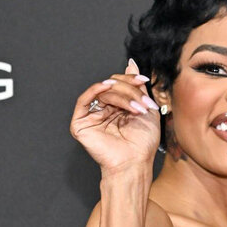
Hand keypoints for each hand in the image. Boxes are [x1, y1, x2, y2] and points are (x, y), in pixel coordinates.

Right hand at [70, 58, 160, 174]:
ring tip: (137, 109)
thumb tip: (131, 64)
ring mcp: (91, 117)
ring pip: (102, 92)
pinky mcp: (81, 123)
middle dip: (129, 91)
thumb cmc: (143, 144)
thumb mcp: (146, 109)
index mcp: (117, 108)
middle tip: (144, 103)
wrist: (135, 163)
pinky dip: (95, 89)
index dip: (130, 80)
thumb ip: (137, 87)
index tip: (144, 80)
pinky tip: (107, 87)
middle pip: (112, 86)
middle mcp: (103, 110)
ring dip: (121, 96)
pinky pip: (84, 100)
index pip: (119, 85)